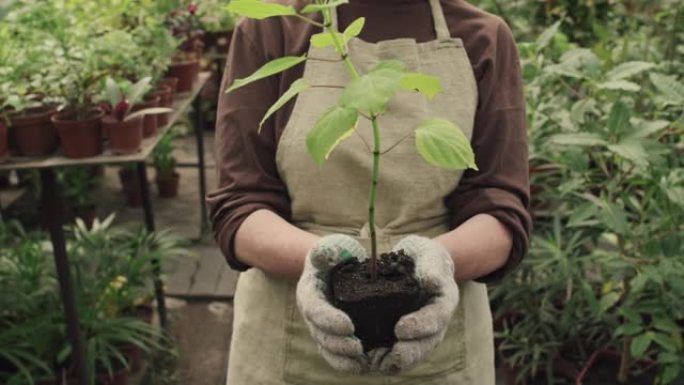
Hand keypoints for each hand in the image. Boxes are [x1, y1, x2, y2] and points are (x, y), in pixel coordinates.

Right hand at [295, 234, 368, 372]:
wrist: (335, 267)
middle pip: (320, 334)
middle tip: (358, 347)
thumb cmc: (335, 256)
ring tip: (362, 362)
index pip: (315, 309)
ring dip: (342, 358)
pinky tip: (364, 365)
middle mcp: (312, 314)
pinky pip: (336, 355)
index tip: (348, 326)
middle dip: (337, 344)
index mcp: (309, 292)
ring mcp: (322, 328)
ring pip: (327, 349)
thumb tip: (321, 253)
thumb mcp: (330, 248)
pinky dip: (347, 363)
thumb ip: (326, 250)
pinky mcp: (334, 336)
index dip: (329, 320)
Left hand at [373, 235, 459, 373]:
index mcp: (443, 302)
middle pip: (427, 343)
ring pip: (414, 353)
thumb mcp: (429, 254)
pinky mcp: (404, 336)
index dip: (420, 326)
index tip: (401, 328)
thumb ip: (431, 267)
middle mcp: (435, 322)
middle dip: (411, 351)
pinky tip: (369, 361)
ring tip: (380, 362)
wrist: (418, 264)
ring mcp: (421, 332)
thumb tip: (431, 282)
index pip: (436, 318)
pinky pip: (398, 353)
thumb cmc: (424, 257)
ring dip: (399, 360)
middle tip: (394, 353)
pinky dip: (386, 359)